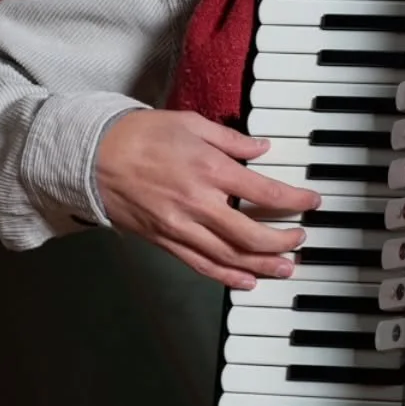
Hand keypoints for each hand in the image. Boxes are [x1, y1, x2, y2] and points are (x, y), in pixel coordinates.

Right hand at [95, 108, 319, 289]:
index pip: (265, 192)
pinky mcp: (164, 241)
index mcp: (210, 169)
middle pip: (251, 234)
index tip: (312, 203)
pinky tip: (247, 281)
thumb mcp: (191, 123)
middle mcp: (198, 204)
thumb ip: (231, 139)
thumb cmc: (140, 135)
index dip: (295, 201)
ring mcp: (180, 227)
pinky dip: (226, 277)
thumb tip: (262, 148)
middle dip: (283, 240)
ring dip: (262, 265)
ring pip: (229, 257)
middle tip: (300, 239)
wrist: (93, 156)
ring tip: (286, 268)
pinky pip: (200, 266)